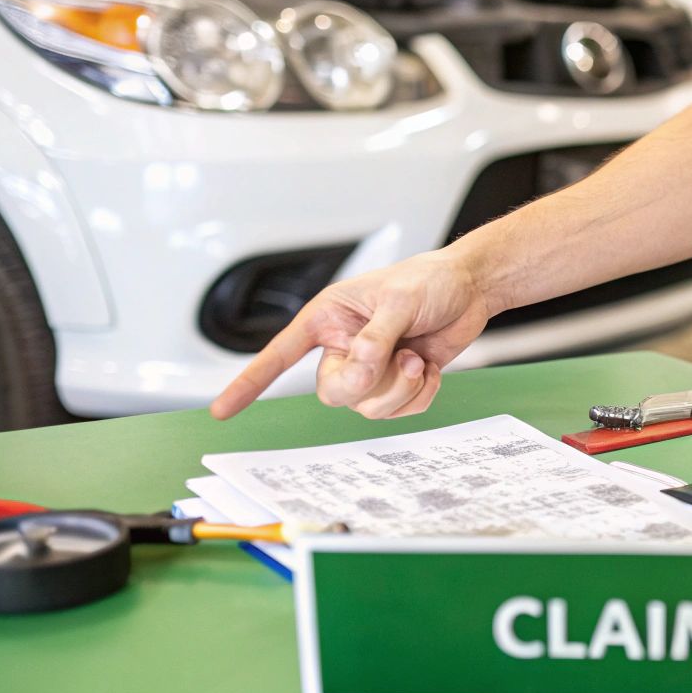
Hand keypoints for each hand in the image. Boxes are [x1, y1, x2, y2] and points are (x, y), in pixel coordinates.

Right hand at [209, 248, 492, 420]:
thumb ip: (376, 338)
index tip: (221, 410)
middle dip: (368, 383)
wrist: (470, 289)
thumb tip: (360, 372)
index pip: (279, 355)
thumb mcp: (399, 301)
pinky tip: (430, 369)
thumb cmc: (429, 281)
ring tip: (418, 358)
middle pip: (333, 393)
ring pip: (369, 406)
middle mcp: (343, 347)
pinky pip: (399, 411)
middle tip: (398, 357)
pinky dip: (420, 395)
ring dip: (401, 388)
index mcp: (328, 319)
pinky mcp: (398, 383)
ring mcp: (371, 369)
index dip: (249, 383)